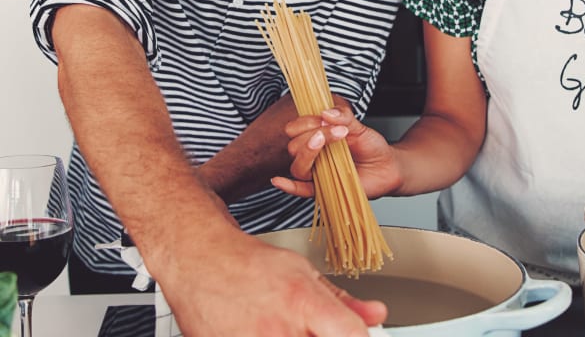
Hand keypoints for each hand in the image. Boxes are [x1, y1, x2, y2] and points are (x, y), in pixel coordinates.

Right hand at [157, 225, 385, 336]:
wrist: (199, 264)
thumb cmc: (249, 265)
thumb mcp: (303, 273)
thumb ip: (342, 300)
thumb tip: (376, 315)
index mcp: (302, 304)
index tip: (361, 336)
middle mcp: (278, 332)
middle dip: (322, 336)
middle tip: (313, 328)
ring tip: (285, 328)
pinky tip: (262, 332)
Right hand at [273, 107, 400, 199]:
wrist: (387, 167)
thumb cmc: (371, 147)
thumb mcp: (359, 127)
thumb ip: (344, 117)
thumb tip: (326, 112)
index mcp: (317, 138)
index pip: (296, 129)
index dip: (305, 122)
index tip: (324, 117)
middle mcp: (313, 156)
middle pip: (294, 147)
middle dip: (311, 135)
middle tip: (336, 131)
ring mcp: (317, 173)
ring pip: (298, 166)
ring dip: (308, 152)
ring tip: (326, 140)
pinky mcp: (323, 190)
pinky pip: (301, 190)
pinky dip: (288, 186)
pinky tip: (279, 180)